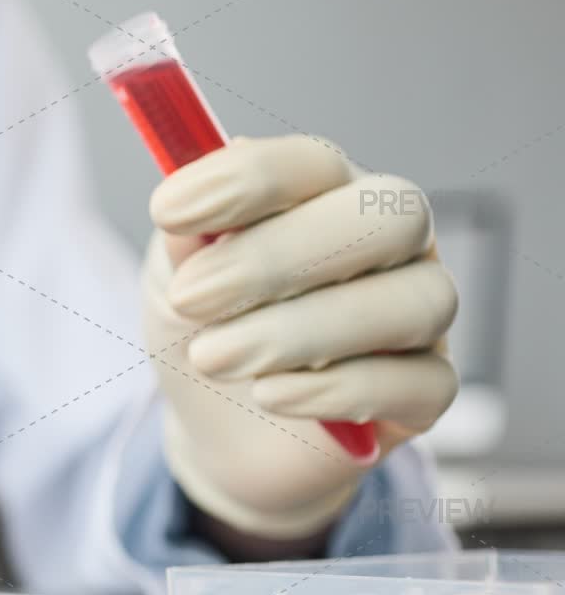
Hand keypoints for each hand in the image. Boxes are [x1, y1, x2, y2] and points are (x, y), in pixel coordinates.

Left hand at [143, 135, 458, 540]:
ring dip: (302, 331)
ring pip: (414, 301)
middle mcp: (392, 243)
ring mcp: (421, 314)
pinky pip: (422, 383)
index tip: (167, 212)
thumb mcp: (174, 279)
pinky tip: (269, 395)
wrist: (220, 431)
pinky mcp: (428, 391)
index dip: (248, 180)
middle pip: (389, 215)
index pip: (315, 163)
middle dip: (280, 257)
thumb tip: (188, 199)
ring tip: (212, 358)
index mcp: (328, 195)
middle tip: (191, 298)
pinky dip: (340, 389)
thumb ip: (184, 241)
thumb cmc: (206, 330)